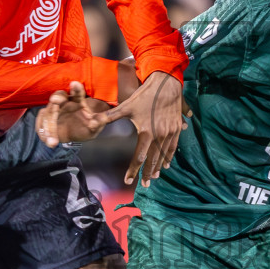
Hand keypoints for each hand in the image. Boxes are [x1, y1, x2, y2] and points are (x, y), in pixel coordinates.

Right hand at [36, 80, 109, 146]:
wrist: (76, 133)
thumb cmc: (87, 126)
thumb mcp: (96, 126)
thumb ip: (101, 121)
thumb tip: (106, 119)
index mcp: (78, 102)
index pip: (77, 93)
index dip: (76, 88)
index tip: (75, 83)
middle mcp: (64, 103)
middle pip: (58, 96)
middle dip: (57, 98)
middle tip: (55, 99)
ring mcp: (53, 110)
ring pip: (47, 113)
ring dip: (49, 126)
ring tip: (53, 141)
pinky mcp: (45, 118)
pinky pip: (41, 124)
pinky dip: (44, 134)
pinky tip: (50, 142)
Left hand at [99, 69, 184, 185]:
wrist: (166, 83)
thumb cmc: (144, 94)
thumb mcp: (126, 105)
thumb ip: (110, 116)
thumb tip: (92, 122)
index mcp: (146, 132)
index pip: (139, 157)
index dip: (133, 170)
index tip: (128, 180)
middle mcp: (159, 135)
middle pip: (153, 160)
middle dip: (148, 173)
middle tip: (146, 185)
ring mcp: (170, 132)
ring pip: (164, 154)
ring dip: (159, 167)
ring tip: (155, 176)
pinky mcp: (177, 128)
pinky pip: (174, 146)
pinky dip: (170, 156)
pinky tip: (167, 163)